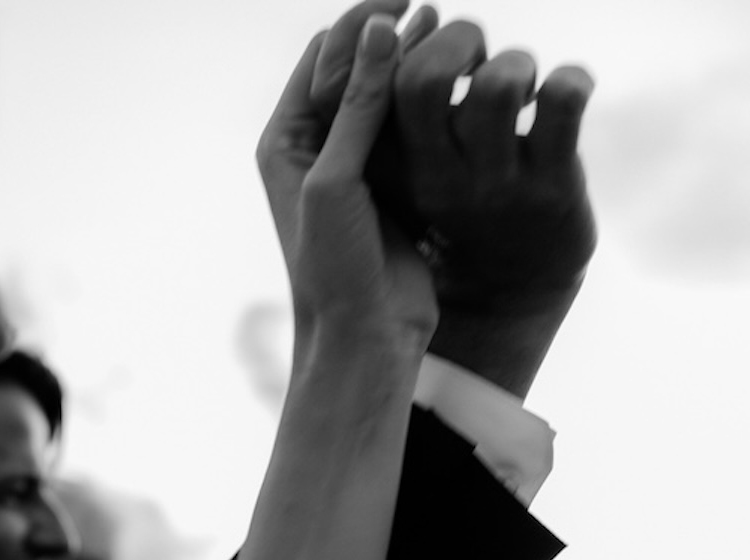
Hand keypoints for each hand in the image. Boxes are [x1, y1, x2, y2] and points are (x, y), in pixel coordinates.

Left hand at [258, 8, 436, 355]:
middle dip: (391, 37)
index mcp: (285, 140)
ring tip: (457, 38)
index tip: (408, 4)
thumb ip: (357, 106)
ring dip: (416, 65)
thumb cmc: (334, 265)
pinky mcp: (390, 182)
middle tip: (438, 15)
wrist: (364, 334)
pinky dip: (432, 100)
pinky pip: (411, 125)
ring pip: (385, 93)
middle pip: (353, 68)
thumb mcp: (339, 179)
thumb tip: (378, 28)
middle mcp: (313, 146)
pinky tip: (466, 87)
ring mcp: (353, 162)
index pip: (322, 57)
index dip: (362, 25)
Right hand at [390, 21, 595, 312]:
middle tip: (474, 57)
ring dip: (515, 62)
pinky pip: (565, 100)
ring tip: (520, 85)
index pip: (363, 85)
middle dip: (457, 40)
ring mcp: (494, 184)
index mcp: (386, 170)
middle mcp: (433, 178)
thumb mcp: (399, 172)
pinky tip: (562, 95)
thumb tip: (394, 30)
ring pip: (499, 85)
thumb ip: (387, 114)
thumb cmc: (447, 212)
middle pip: (423, 79)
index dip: (385, 41)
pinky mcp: (553, 188)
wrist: (505, 292)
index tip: (417, 36)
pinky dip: (571, 80)